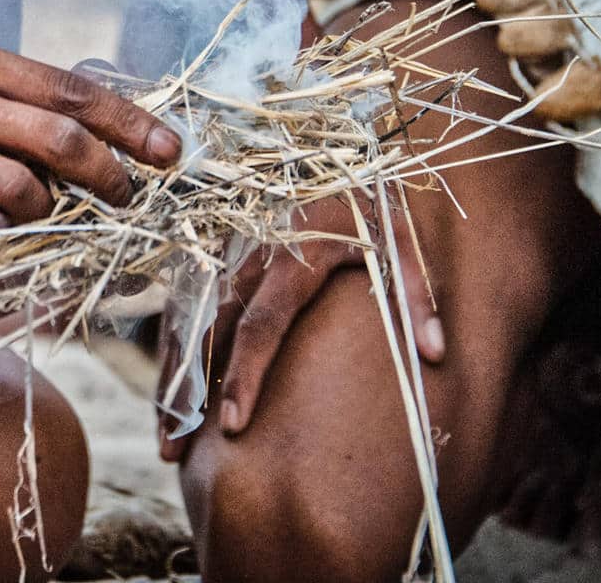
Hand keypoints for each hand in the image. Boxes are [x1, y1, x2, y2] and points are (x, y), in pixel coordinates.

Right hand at [0, 43, 181, 233]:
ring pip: (21, 186)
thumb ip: (6, 99)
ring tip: (48, 218)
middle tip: (131, 199)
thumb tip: (87, 129)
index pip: (72, 89)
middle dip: (110, 176)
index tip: (170, 151)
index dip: (131, 122)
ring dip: (48, 213)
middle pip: (61, 139)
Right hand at [158, 195, 443, 460]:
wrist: (325, 147)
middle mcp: (246, 256)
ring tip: (165, 444)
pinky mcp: (210, 256)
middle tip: (175, 453)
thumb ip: (417, 293)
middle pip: (210, 334)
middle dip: (189, 395)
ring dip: (171, 384)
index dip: (245, 375)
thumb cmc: (366, 199)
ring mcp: (221, 255)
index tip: (233, 424)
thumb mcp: (400, 236)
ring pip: (187, 326)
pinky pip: (183, 312)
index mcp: (292, 255)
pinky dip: (171, 357)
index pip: (261, 325)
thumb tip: (435, 354)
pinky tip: (169, 401)